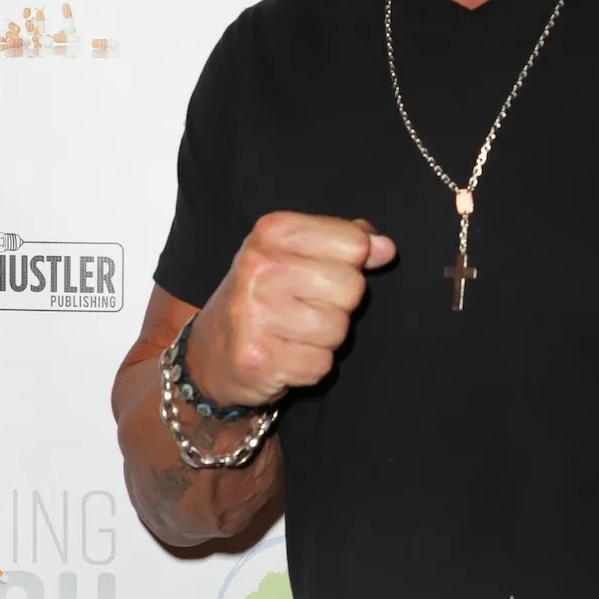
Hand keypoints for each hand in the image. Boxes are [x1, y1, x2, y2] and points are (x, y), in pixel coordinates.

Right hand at [188, 212, 395, 406]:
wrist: (212, 351)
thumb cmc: (266, 295)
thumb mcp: (298, 253)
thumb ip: (346, 242)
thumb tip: (386, 248)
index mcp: (272, 231)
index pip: (355, 244)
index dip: (351, 265)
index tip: (322, 274)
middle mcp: (259, 267)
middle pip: (352, 287)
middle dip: (339, 304)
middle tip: (305, 308)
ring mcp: (253, 314)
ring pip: (338, 330)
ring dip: (325, 338)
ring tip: (294, 332)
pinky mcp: (256, 359)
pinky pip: (321, 365)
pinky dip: (311, 366)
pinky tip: (286, 355)